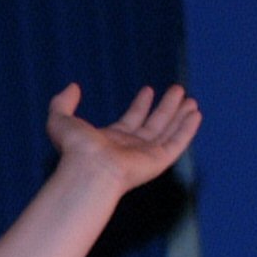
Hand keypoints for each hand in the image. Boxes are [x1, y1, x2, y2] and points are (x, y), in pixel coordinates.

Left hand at [44, 82, 199, 196]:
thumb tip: (72, 86)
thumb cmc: (75, 149)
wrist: (90, 170)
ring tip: (191, 100)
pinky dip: (187, 129)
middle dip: (166, 107)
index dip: (140, 105)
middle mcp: (130, 147)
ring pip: (168, 131)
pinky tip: (195, 114)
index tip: (148, 90)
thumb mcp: (61, 120)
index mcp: (110, 139)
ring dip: (180, 115)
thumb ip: (62, 103)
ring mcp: (145, 155)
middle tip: (177, 90)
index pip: (130, 120)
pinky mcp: (159, 160)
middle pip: (154, 124)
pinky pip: (178, 142)